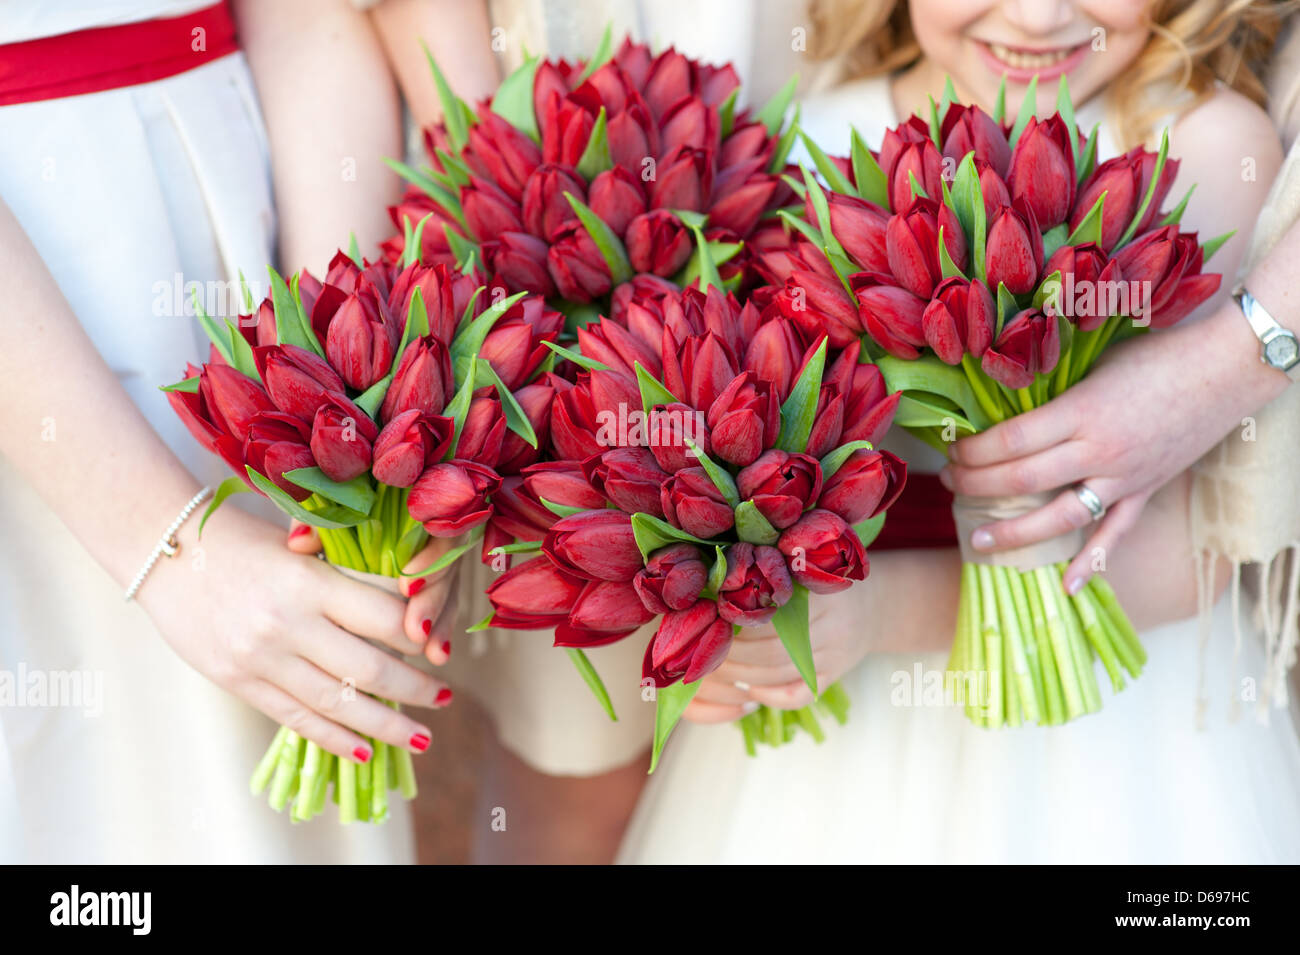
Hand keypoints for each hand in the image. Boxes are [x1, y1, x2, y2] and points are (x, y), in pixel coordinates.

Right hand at [139, 507, 453, 762]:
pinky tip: (364, 750)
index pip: (384, 616)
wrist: (166, 553)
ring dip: (386, 725)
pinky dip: (335, 738)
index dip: (419, 635)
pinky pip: (297, 718)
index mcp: (310, 581)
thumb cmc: (242, 540)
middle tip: (446, 698)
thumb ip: (347, 575)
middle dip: (416, 689)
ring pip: (338, 704)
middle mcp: (289, 624)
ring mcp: (262, 658)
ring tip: (421, 737)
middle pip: (370, 669)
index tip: (440, 646)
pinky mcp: (240, 682)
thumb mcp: (301, 544)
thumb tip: (409, 606)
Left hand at [683, 588, 869, 723]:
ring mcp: (836, 654)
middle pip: (770, 649)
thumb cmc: (821, 584)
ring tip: (720, 670)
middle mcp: (832, 625)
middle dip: (733, 655)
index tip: (711, 623)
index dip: (735, 625)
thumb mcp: (802, 570)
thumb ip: (768, 580)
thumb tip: (714, 597)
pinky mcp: (835, 676)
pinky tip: (751, 690)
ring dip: (743, 676)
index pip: (768, 616)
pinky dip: (771, 697)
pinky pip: (800, 695)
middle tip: (707, 652)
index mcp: (818, 593)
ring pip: (779, 673)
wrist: (874, 606)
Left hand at [941, 310, 1279, 592]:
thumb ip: (1052, 390)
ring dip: (1013, 532)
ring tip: (977, 539)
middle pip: (1022, 481)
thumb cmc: (1156, 355)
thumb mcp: (1092, 362)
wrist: (1225, 368)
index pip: (1010, 442)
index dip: (972, 452)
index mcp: (1081, 412)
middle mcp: (1099, 451)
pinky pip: (1114, 535)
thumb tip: (998, 401)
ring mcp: (1124, 478)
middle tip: (948, 483)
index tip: (951, 452)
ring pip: (1059, 517)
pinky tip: (1065, 586)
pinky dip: (1090, 564)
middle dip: (976, 486)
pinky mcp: (1145, 491)